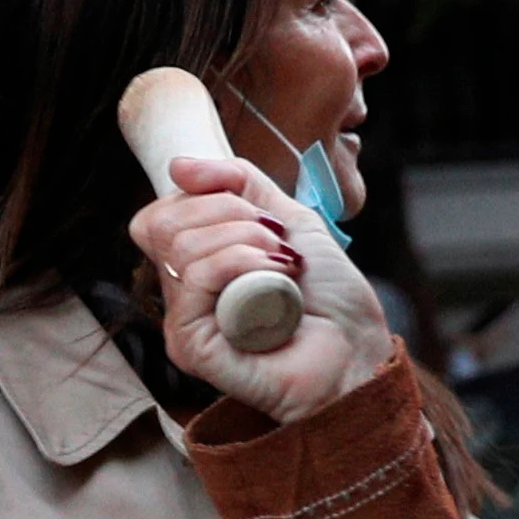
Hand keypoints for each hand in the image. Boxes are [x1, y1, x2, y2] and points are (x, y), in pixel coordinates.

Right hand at [129, 152, 396, 424]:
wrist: (357, 351)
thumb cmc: (330, 299)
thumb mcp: (289, 219)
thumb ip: (239, 184)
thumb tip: (178, 166)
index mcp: (197, 265)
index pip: (160, 213)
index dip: (203, 197)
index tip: (254, 212)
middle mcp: (183, 294)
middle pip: (164, 222)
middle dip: (228, 210)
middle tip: (275, 239)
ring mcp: (183, 321)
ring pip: (182, 245)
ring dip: (243, 237)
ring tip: (282, 262)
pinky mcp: (190, 345)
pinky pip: (196, 277)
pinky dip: (239, 261)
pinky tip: (275, 277)